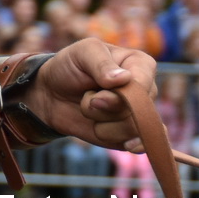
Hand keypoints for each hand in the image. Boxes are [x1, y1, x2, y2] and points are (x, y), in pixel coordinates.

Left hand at [31, 37, 157, 152]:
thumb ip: (101, 63)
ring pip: (132, 129)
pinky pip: (141, 145)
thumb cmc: (71, 67)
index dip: (119, 93)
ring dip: (102, 124)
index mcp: (140, 64)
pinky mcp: (131, 133)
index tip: (99, 86)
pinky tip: (124, 143)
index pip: (143, 85)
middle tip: (90, 98)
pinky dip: (130, 144)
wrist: (53, 94)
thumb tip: (124, 79)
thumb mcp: (82, 52)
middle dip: (105, 108)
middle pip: (137, 110)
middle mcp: (145, 90)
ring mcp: (139, 113)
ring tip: (91, 108)